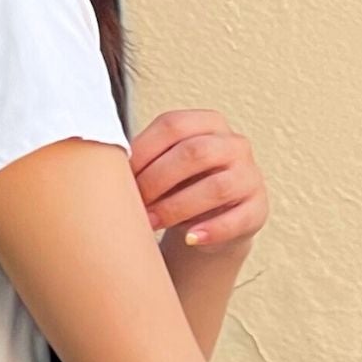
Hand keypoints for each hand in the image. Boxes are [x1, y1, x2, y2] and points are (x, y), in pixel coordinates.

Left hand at [131, 109, 268, 252]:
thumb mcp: (162, 167)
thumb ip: (143, 160)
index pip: (173, 125)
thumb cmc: (178, 189)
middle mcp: (234, 144)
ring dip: (176, 208)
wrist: (209, 224)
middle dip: (157, 181)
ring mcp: (249, 176)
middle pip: (194, 154)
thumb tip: (104, 167)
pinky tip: (188, 238)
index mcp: (207, 123)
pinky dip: (210, 231)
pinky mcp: (257, 209)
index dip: (143, 151)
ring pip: (216, 187)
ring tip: (151, 223)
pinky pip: (236, 219)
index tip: (121, 177)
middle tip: (135, 204)